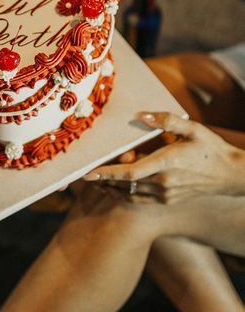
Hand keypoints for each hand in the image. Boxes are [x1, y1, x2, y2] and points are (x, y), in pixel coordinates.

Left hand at [83, 111, 244, 203]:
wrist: (231, 175)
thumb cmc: (210, 148)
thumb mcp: (191, 129)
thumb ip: (166, 120)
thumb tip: (142, 115)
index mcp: (166, 163)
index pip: (131, 172)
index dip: (108, 173)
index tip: (90, 172)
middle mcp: (164, 183)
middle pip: (126, 185)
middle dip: (104, 180)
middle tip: (86, 175)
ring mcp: (167, 194)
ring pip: (131, 195)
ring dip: (112, 189)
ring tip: (96, 182)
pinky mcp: (169, 200)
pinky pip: (141, 200)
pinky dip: (125, 195)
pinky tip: (117, 188)